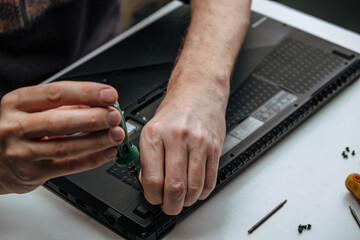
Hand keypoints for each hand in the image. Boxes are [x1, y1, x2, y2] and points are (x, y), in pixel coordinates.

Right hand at [0, 81, 123, 193]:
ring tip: (116, 135)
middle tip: (115, 116)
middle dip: (94, 118)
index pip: (56, 94)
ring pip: (66, 146)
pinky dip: (92, 160)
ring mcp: (22, 152)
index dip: (86, 93)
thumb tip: (99, 104)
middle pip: (61, 121)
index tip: (110, 94)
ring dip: (97, 140)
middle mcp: (16, 127)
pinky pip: (68, 167)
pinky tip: (107, 152)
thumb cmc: (15, 129)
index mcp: (17, 103)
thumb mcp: (29, 109)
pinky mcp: (32, 173)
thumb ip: (63, 105)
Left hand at [139, 77, 226, 214]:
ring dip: (188, 201)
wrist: (199, 90)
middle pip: (175, 188)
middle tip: (169, 206)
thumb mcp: (151, 129)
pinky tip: (197, 189)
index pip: (152, 180)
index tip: (154, 198)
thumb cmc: (174, 111)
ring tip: (183, 198)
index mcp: (154, 135)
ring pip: (194, 188)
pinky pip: (210, 180)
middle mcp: (177, 138)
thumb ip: (148, 159)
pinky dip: (203, 192)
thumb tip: (149, 187)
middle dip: (171, 206)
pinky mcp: (215, 147)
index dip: (152, 197)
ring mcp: (198, 143)